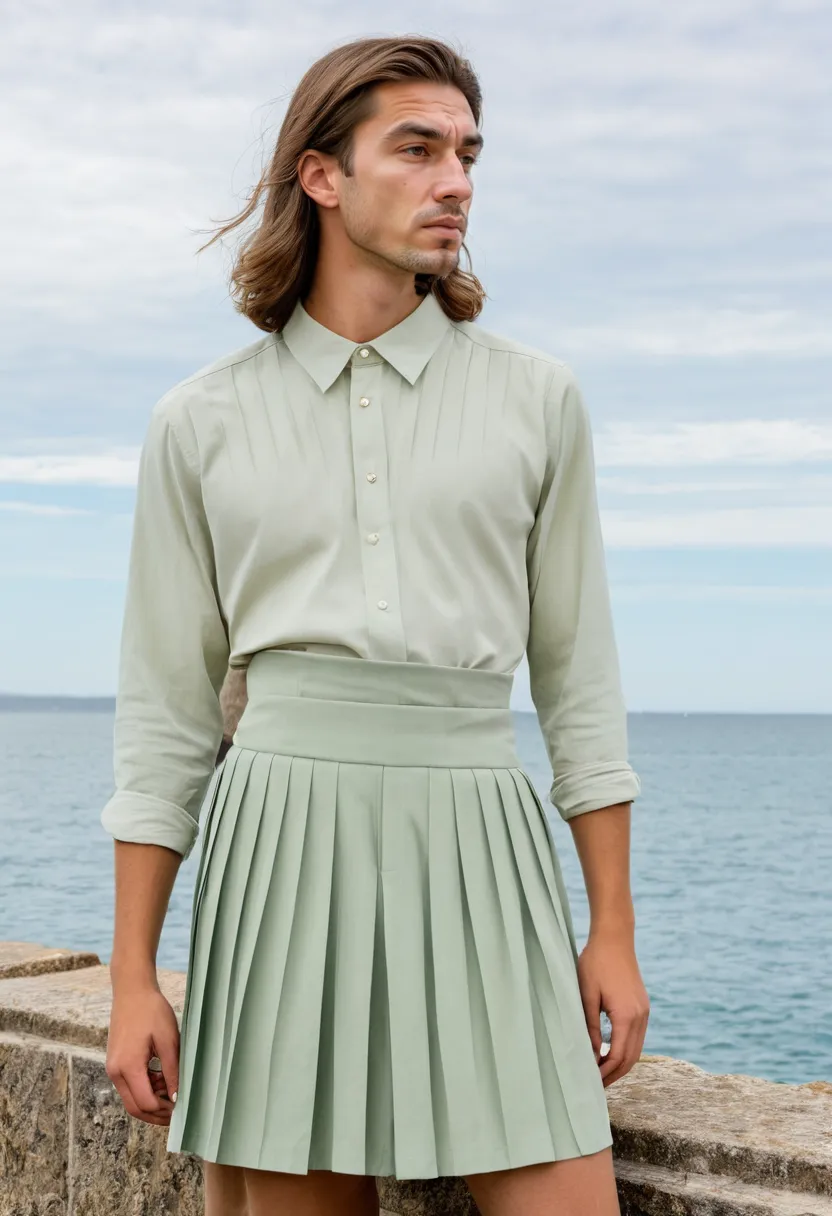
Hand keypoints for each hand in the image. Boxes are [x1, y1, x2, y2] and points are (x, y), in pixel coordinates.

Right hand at [105, 985, 179, 1124]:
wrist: (132, 991)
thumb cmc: (152, 1011)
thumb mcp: (168, 1040)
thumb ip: (172, 1071)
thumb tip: (177, 1097)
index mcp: (128, 1066)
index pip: (145, 1103)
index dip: (164, 1111)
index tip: (182, 1109)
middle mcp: (115, 1072)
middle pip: (134, 1108)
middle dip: (156, 1114)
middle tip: (177, 1112)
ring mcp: (113, 1068)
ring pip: (131, 1099)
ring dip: (151, 1101)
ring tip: (172, 1089)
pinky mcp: (115, 1063)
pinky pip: (129, 1086)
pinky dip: (145, 1089)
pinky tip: (161, 1078)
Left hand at [576, 930, 649, 1087]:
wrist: (615, 938)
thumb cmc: (595, 963)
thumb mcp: (586, 995)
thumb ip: (591, 1027)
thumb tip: (593, 1055)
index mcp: (627, 1015)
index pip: (619, 1055)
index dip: (606, 1072)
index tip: (591, 1083)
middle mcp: (641, 1016)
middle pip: (632, 1057)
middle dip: (615, 1074)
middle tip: (597, 1086)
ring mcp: (644, 1011)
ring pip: (637, 1048)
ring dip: (622, 1063)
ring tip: (602, 1073)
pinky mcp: (642, 1006)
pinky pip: (637, 1036)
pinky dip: (626, 1050)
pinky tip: (611, 1053)